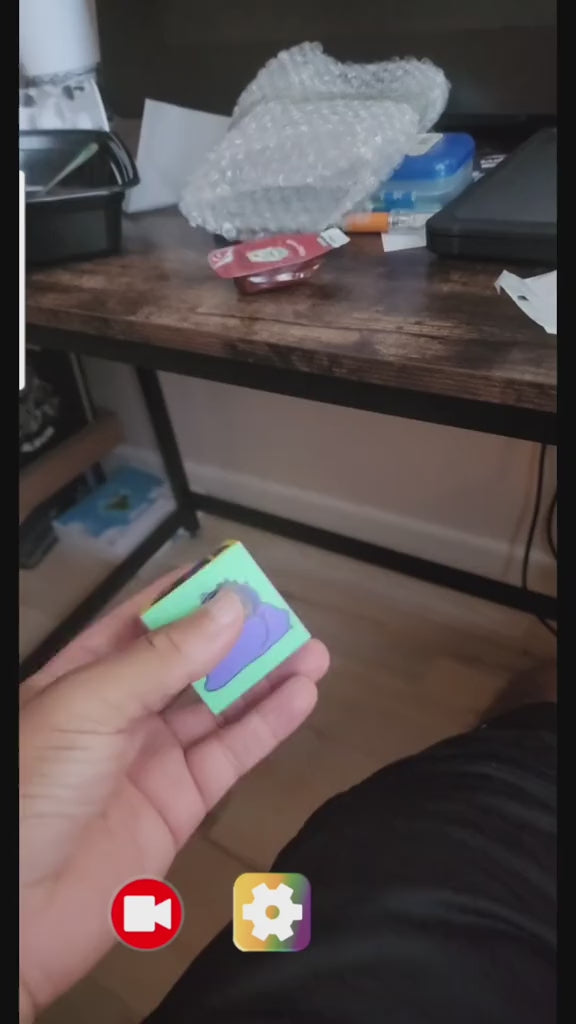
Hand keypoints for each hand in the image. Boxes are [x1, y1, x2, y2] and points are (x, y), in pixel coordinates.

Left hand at [19, 567, 328, 1020]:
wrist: (19, 914)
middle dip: (238, 637)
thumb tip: (228, 606)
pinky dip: (268, 726)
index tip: (239, 575)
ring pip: (219, 706)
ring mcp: (151, 758)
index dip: (193, 596)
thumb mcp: (92, 705)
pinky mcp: (180, 805)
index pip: (145, 621)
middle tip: (286, 616)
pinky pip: (231, 755)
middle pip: (190, 662)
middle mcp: (119, 712)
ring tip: (312, 650)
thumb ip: (165, 658)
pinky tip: (301, 696)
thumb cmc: (33, 792)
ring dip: (265, 677)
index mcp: (83, 676)